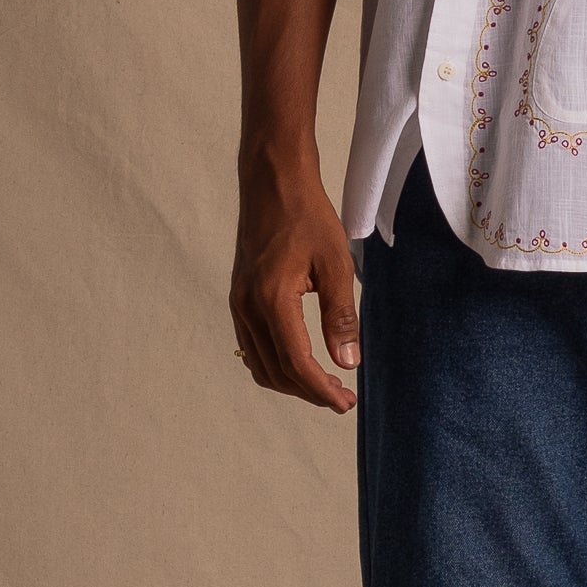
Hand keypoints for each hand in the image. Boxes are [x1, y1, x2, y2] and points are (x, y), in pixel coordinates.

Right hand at [230, 152, 359, 411]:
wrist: (272, 183)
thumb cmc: (308, 217)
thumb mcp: (336, 264)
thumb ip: (341, 316)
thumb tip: (347, 362)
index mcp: (272, 299)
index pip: (296, 362)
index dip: (321, 390)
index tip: (345, 403)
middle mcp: (247, 307)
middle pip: (276, 371)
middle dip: (309, 392)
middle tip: (343, 399)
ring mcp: (238, 304)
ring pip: (260, 364)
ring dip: (291, 382)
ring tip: (325, 385)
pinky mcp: (238, 299)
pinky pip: (252, 347)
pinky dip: (276, 365)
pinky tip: (301, 362)